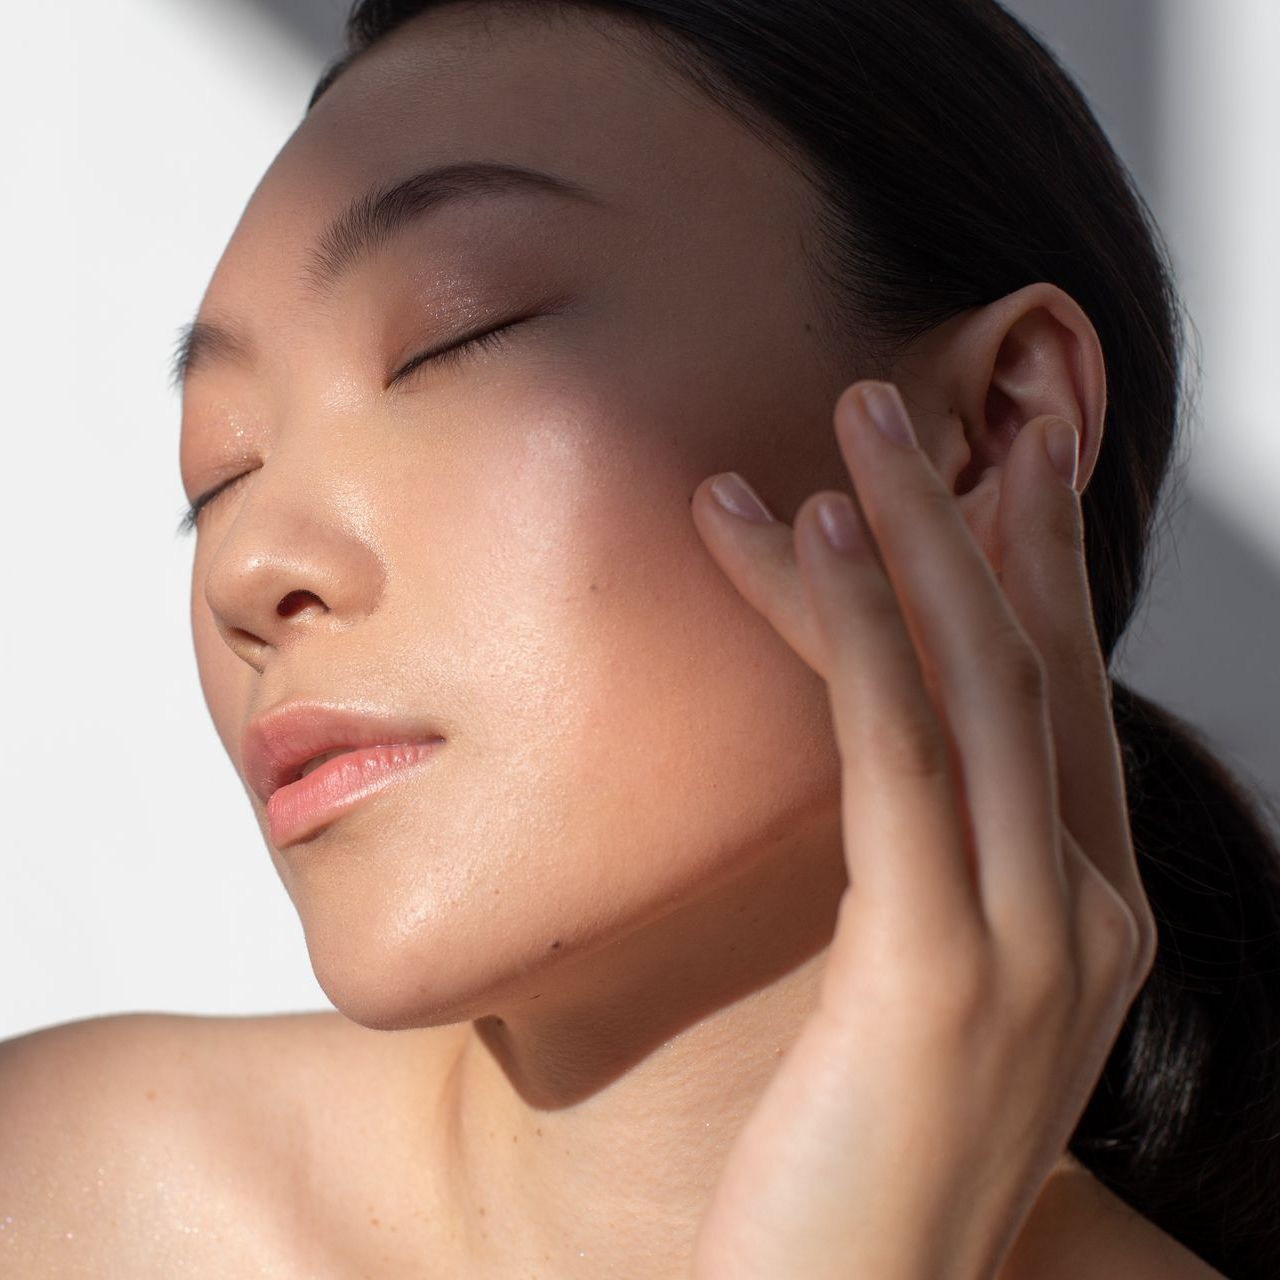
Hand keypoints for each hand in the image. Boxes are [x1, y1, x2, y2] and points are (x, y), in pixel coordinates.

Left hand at [684, 382, 1157, 1279]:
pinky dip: (862, 633)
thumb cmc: (860, 1157)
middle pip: (1033, 665)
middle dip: (977, 515)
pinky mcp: (938, 974)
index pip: (1055, 701)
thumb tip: (883, 765)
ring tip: (857, 420)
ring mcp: (1032, 946)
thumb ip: (926, 878)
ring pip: (975, 685)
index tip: (985, 466)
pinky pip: (898, 761)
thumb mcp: (914, 992)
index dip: (1027, 570)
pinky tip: (812, 534)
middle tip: (914, 400)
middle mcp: (1088, 915)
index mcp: (1086, 914)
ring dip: (913, 533)